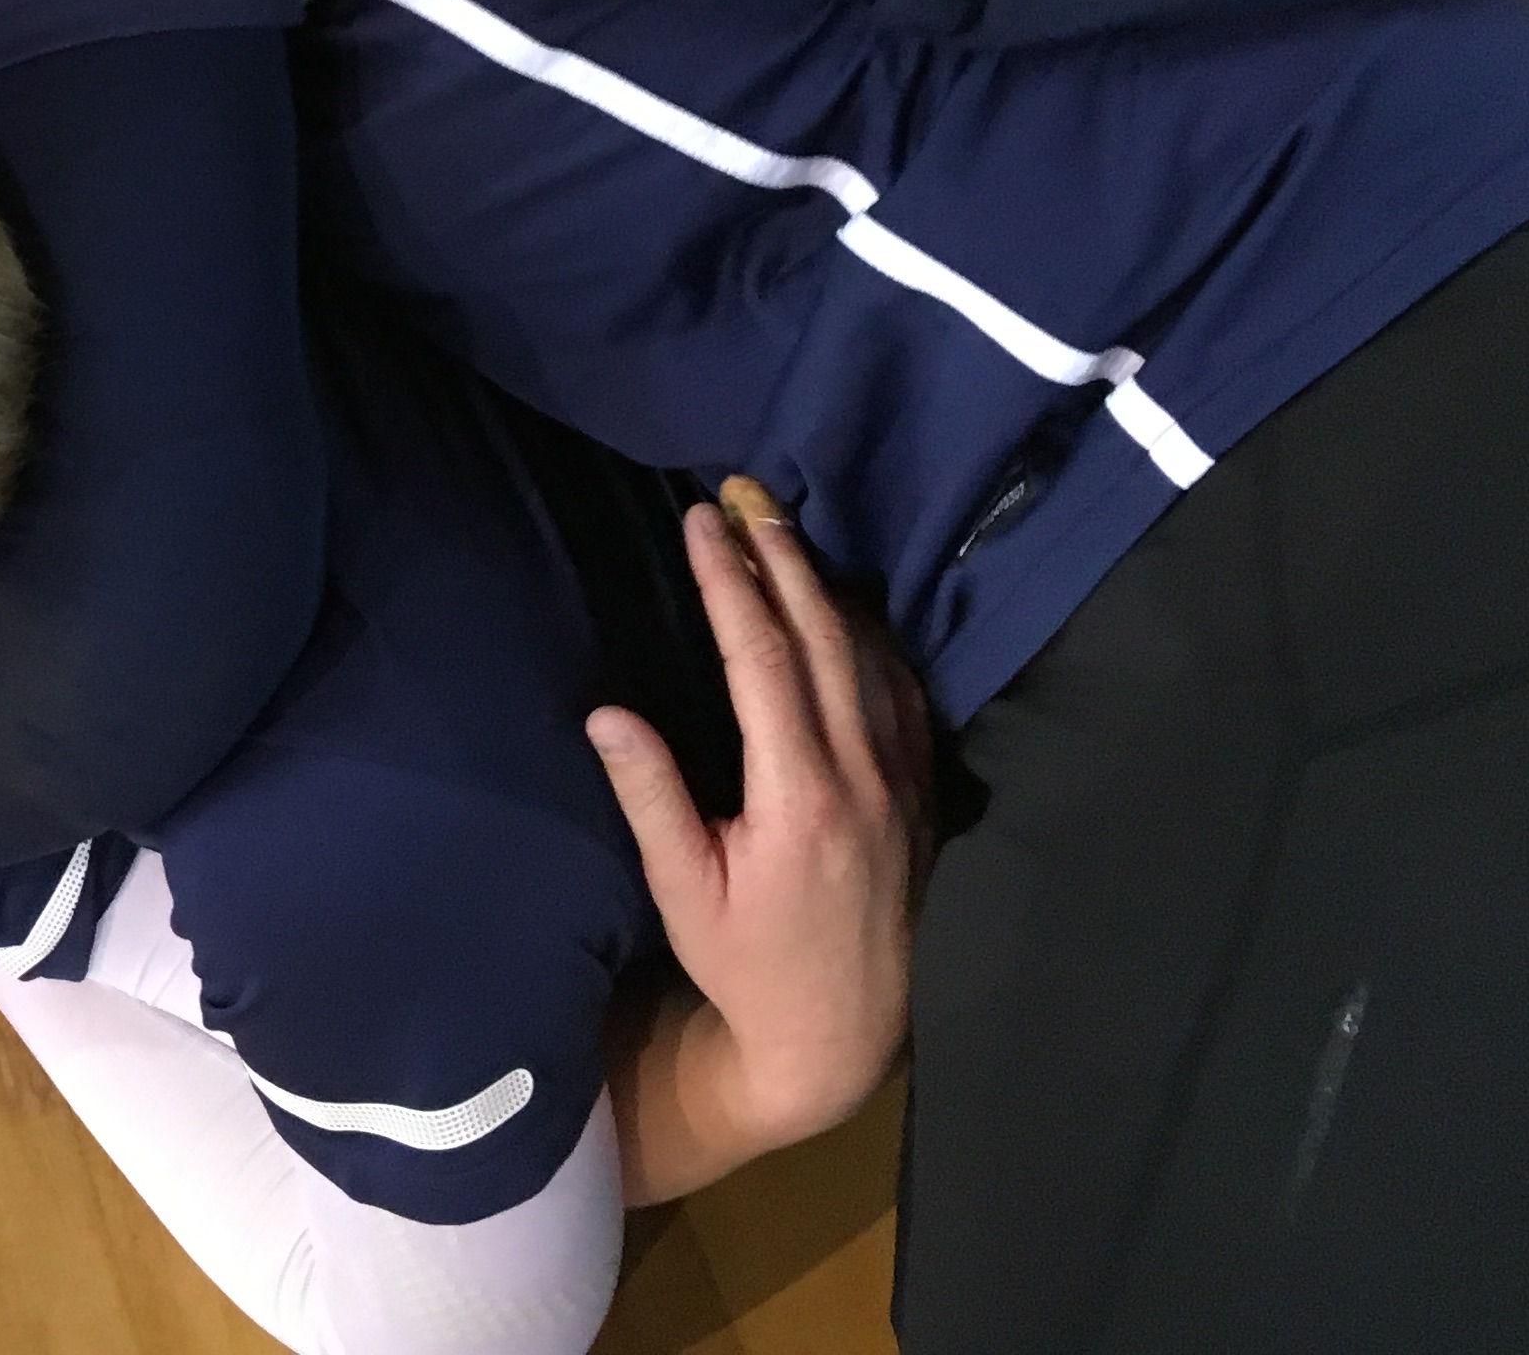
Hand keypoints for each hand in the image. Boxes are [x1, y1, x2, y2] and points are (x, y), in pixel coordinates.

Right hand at [593, 482, 925, 1165]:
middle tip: (744, 493)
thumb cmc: (748, 965)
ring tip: (783, 530)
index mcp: (800, 796)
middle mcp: (863, 776)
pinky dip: (870, 636)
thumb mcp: (683, 891)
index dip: (731, 582)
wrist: (844, 1035)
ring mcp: (903, 784)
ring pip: (873, 656)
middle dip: (781, 555)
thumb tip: (606, 714)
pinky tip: (843, 608)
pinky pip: (902, 692)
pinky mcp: (922, 796)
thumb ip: (651, 798)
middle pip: (827, 637)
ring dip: (827, 586)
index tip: (700, 521)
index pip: (765, 659)